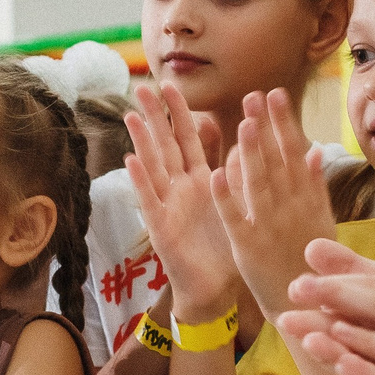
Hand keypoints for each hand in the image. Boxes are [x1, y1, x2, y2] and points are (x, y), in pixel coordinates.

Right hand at [124, 84, 239, 321]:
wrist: (216, 290)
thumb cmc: (224, 248)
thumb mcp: (234, 204)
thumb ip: (235, 173)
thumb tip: (243, 140)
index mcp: (200, 180)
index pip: (188, 138)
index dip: (179, 113)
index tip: (170, 84)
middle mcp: (180, 189)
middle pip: (165, 145)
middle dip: (154, 117)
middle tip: (141, 87)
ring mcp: (168, 206)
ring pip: (153, 167)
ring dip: (142, 142)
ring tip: (132, 115)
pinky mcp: (162, 229)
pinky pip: (150, 201)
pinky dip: (140, 181)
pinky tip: (131, 160)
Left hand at [212, 88, 335, 317]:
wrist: (306, 307)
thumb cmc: (311, 261)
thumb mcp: (321, 221)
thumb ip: (316, 186)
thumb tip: (316, 150)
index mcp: (306, 199)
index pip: (294, 153)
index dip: (284, 123)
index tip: (274, 95)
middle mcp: (289, 208)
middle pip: (276, 162)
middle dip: (266, 128)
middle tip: (254, 96)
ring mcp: (269, 227)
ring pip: (258, 184)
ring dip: (252, 154)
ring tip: (243, 124)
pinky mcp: (249, 248)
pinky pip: (235, 219)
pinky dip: (227, 197)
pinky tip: (217, 174)